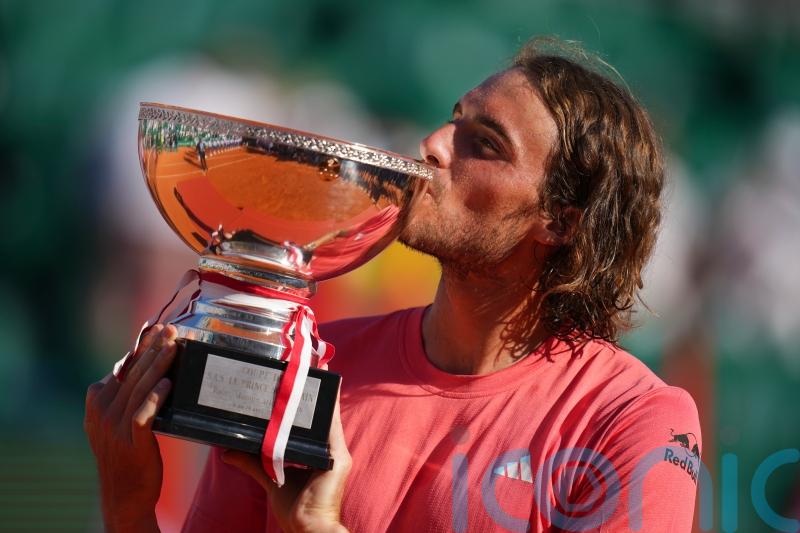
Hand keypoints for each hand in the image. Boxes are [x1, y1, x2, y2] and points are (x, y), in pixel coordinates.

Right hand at [84, 324, 178, 532]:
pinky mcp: (131, 442)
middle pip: (132, 373)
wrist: (124, 494)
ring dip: (158, 365)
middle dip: (152, 347)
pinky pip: (143, 415)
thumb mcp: (116, 420)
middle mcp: (102, 411)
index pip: (122, 366)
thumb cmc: (127, 453)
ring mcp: (114, 427)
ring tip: (174, 347)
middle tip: (171, 329)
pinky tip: (168, 384)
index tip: (154, 327)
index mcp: (97, 401)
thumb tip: (143, 365)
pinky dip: (155, 398)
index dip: (139, 346)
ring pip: (139, 388)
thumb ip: (123, 394)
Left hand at [222, 372, 350, 532]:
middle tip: (305, 366)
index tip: (297, 379)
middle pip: (319, 415)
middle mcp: (329, 450)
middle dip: (313, 392)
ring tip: (316, 371)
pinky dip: (329, 409)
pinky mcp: (339, 459)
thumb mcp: (269, 478)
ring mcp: (336, 453)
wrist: (307, 528)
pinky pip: (333, 428)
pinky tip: (325, 392)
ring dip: (322, 394)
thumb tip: (228, 452)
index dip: (306, 401)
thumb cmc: (295, 509)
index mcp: (318, 453)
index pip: (310, 422)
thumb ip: (252, 462)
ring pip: (328, 417)